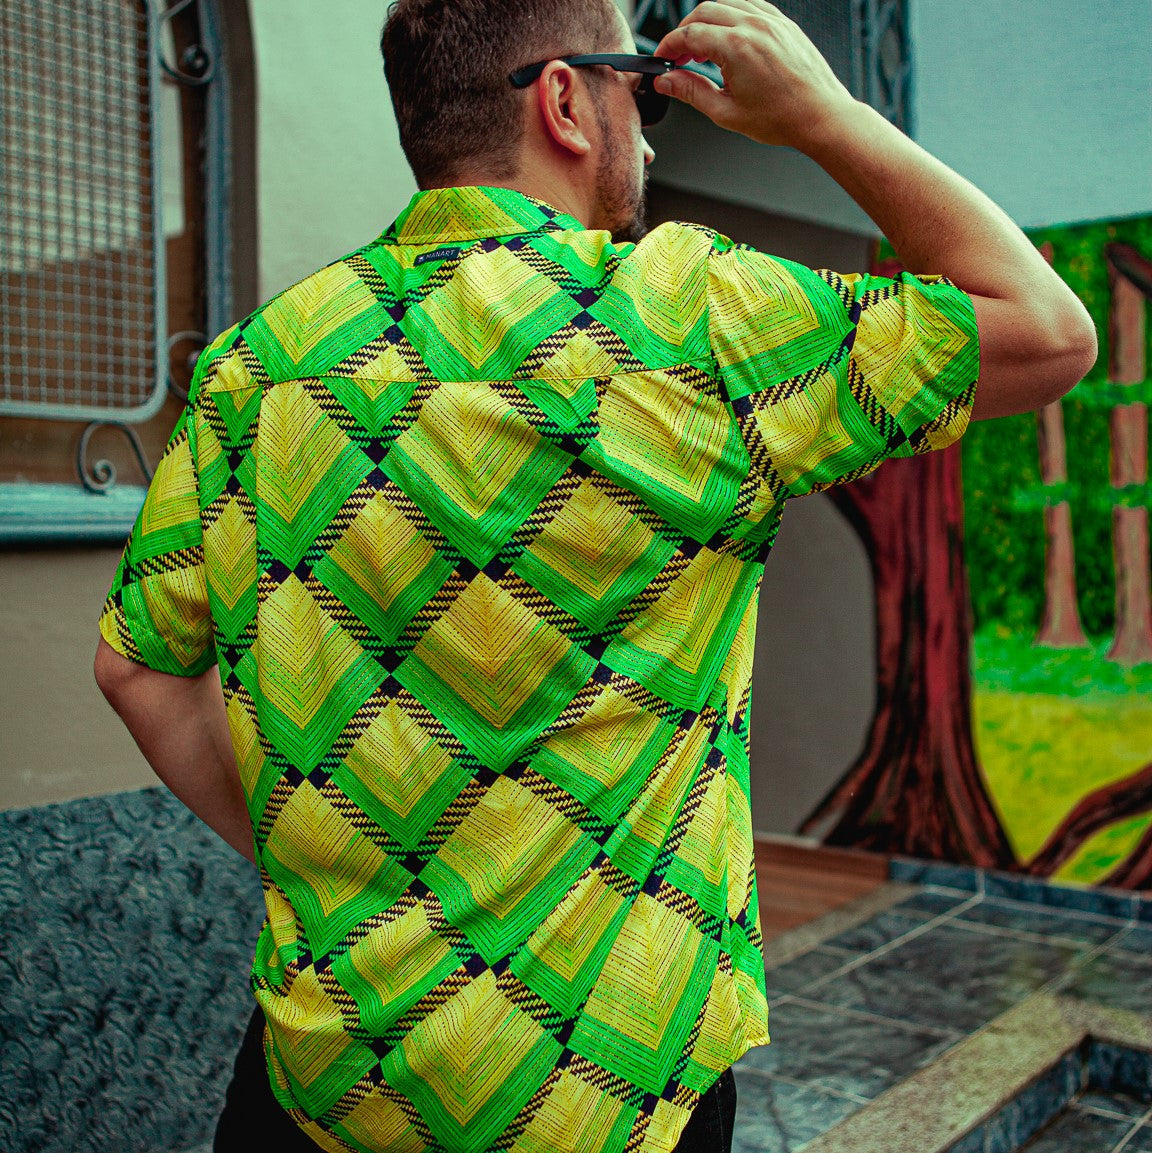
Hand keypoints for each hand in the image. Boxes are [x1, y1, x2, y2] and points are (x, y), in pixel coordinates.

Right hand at [653, 0, 857, 149]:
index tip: (661, 60)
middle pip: (703, 12)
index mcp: (736, 47)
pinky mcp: (783, 22)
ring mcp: (770, 20)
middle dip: (684, 32)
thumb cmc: (781, 118)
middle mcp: (753, 25)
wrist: (819, 115)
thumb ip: (691, 92)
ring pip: (726, 4)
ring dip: (707, 22)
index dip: (668, 46)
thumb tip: (666, 81)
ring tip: (703, 51)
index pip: (688, 35)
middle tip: (678, 58)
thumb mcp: (726, 112)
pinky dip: (732, 17)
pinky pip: (749, 5)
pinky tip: (728, 39)